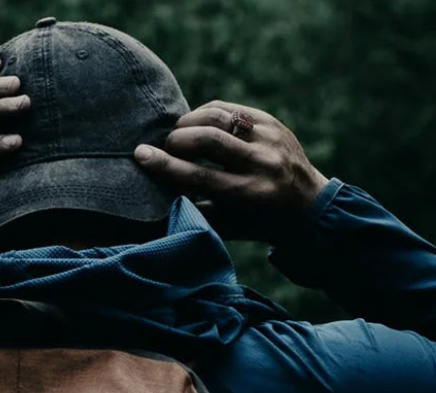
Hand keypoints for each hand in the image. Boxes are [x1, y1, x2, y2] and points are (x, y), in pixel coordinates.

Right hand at [133, 100, 328, 242]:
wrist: (309, 207)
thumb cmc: (259, 223)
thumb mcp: (230, 226)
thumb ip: (198, 210)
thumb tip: (160, 192)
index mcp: (249, 194)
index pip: (200, 176)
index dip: (166, 165)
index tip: (140, 154)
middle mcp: (262, 163)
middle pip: (208, 140)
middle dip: (177, 139)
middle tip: (163, 145)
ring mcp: (270, 139)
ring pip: (220, 117)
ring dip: (190, 121)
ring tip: (177, 133)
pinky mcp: (273, 123)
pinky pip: (232, 109)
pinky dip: (207, 113)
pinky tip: (195, 123)